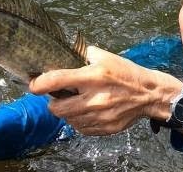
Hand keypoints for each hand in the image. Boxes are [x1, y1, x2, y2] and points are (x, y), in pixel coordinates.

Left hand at [31, 45, 182, 135]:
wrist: (150, 95)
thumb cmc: (125, 73)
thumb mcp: (105, 57)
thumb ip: (82, 55)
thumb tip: (62, 53)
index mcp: (93, 76)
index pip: (58, 80)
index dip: (39, 84)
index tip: (32, 85)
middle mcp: (96, 98)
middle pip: (57, 108)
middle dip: (52, 103)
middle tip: (55, 97)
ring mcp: (101, 116)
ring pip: (68, 120)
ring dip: (66, 112)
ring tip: (73, 103)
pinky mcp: (106, 128)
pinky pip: (81, 129)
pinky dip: (78, 121)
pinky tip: (85, 112)